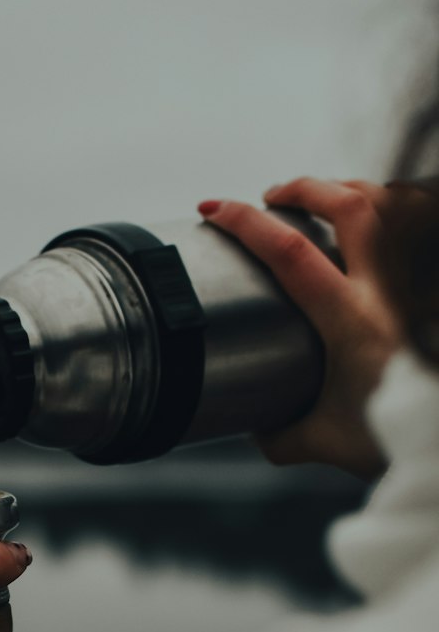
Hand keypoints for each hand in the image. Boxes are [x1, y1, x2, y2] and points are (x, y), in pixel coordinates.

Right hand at [198, 177, 404, 479]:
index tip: (214, 210)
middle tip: (271, 197)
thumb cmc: (398, 437)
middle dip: (302, 188)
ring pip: (389, 205)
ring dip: (349, 190)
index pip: (291, 252)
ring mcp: (415, 285)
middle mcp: (388, 292)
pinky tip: (377, 220)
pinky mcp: (429, 292)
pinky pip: (417, 228)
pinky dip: (393, 210)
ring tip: (324, 197)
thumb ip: (285, 435)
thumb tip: (257, 431)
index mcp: (352, 321)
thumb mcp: (327, 443)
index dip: (247, 223)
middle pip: (348, 204)